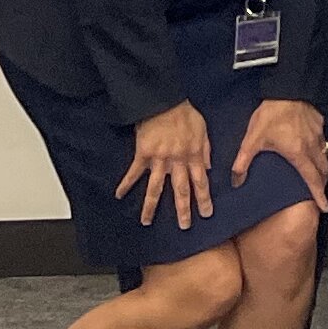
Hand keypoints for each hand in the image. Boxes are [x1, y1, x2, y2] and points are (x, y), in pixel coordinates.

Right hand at [117, 102, 215, 230]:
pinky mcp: (143, 155)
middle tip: (184, 226)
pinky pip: (133, 172)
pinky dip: (125, 184)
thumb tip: (208, 168)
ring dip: (151, 206)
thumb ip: (206, 150)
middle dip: (183, 209)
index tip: (207, 213)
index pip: (201, 182)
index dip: (204, 198)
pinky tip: (119, 195)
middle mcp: (177, 161)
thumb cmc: (185, 114)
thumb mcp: (203, 130)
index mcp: (194, 155)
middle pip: (181, 190)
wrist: (164, 102)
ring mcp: (159, 160)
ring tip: (146, 222)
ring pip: (155, 188)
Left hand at [233, 98, 327, 212]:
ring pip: (324, 155)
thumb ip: (243, 162)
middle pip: (323, 170)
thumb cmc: (274, 111)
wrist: (287, 88)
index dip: (319, 195)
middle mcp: (311, 146)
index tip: (324, 205)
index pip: (312, 180)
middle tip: (318, 190)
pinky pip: (323, 141)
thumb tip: (236, 179)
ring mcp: (317, 134)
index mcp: (298, 154)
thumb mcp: (253, 140)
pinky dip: (320, 149)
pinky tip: (311, 146)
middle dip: (322, 182)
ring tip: (316, 172)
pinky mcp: (318, 123)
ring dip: (322, 166)